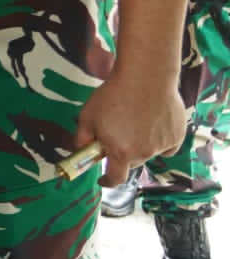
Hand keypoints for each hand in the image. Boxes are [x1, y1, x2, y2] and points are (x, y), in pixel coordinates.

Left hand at [73, 68, 186, 185]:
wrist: (145, 77)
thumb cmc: (112, 95)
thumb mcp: (87, 116)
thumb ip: (83, 139)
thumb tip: (81, 152)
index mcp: (120, 152)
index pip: (115, 178)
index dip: (107, 181)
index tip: (103, 179)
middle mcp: (143, 153)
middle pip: (130, 163)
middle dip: (121, 154)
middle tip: (117, 134)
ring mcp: (162, 146)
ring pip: (148, 152)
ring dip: (140, 145)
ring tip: (135, 120)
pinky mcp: (177, 136)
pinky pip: (166, 145)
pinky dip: (159, 139)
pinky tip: (153, 121)